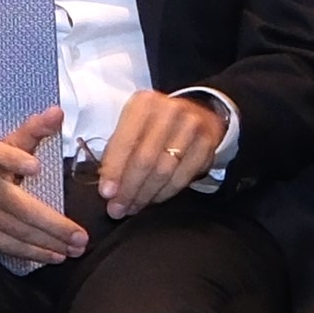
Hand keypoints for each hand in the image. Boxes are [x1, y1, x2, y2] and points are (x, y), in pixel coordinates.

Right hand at [0, 124, 89, 266]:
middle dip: (55, 225)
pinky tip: (54, 255)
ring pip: (20, 231)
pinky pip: (10, 246)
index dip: (16, 159)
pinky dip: (35, 253)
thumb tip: (57, 112)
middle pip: (22, 208)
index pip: (1, 154)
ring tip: (75, 248)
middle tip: (81, 236)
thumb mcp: (6, 147)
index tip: (35, 166)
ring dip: (51, 243)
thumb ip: (33, 132)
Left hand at [90, 88, 231, 213]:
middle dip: (129, 189)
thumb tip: (107, 187)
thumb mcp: (132, 126)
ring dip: (146, 195)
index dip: (114, 170)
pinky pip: (183, 177)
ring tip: (133, 207)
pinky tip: (153, 199)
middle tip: (118, 209)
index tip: (106, 193)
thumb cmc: (154, 124)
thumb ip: (118, 151)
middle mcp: (170, 110)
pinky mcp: (207, 144)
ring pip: (164, 171)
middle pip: (145, 159)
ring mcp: (192, 126)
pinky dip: (165, 193)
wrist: (197, 113)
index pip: (126, 141)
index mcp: (144, 103)